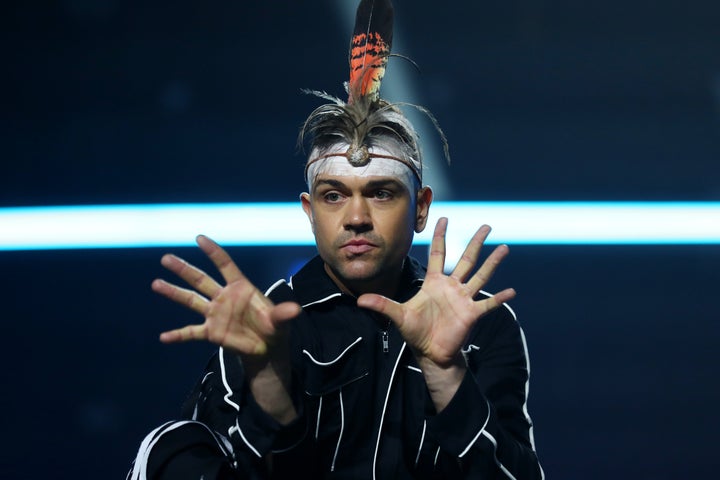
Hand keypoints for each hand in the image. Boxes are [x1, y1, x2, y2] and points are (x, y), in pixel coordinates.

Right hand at [151, 235, 300, 355]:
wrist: (267, 348)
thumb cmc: (274, 327)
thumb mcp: (280, 321)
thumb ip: (283, 314)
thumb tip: (295, 310)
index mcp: (241, 288)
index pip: (225, 265)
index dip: (213, 252)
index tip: (199, 238)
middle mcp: (224, 298)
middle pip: (201, 280)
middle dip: (184, 270)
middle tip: (166, 258)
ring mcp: (215, 314)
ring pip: (191, 301)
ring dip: (174, 293)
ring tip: (156, 283)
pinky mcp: (211, 332)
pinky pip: (191, 332)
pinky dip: (178, 335)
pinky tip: (163, 338)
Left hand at [357, 217, 515, 366]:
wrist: (430, 353)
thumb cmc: (416, 332)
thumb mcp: (398, 315)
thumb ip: (382, 305)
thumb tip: (360, 300)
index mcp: (434, 282)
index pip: (439, 253)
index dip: (441, 236)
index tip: (445, 217)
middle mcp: (452, 287)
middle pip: (466, 259)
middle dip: (476, 242)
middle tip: (487, 226)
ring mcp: (463, 299)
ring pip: (480, 276)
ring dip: (492, 263)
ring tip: (505, 248)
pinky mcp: (471, 314)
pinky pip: (487, 304)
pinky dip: (499, 298)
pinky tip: (511, 291)